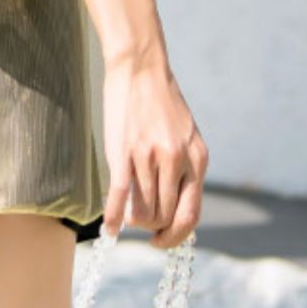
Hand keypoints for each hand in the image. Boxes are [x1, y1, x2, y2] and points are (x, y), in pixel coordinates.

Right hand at [99, 53, 208, 248]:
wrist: (141, 67)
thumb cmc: (161, 102)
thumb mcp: (186, 136)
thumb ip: (185, 168)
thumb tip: (174, 206)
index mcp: (197, 159)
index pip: (191, 215)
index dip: (175, 236)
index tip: (161, 240)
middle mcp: (177, 161)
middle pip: (163, 217)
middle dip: (151, 227)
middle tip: (140, 222)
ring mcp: (150, 157)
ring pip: (142, 212)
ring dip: (134, 220)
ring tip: (127, 215)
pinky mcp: (124, 152)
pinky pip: (120, 197)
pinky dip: (114, 218)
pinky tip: (108, 229)